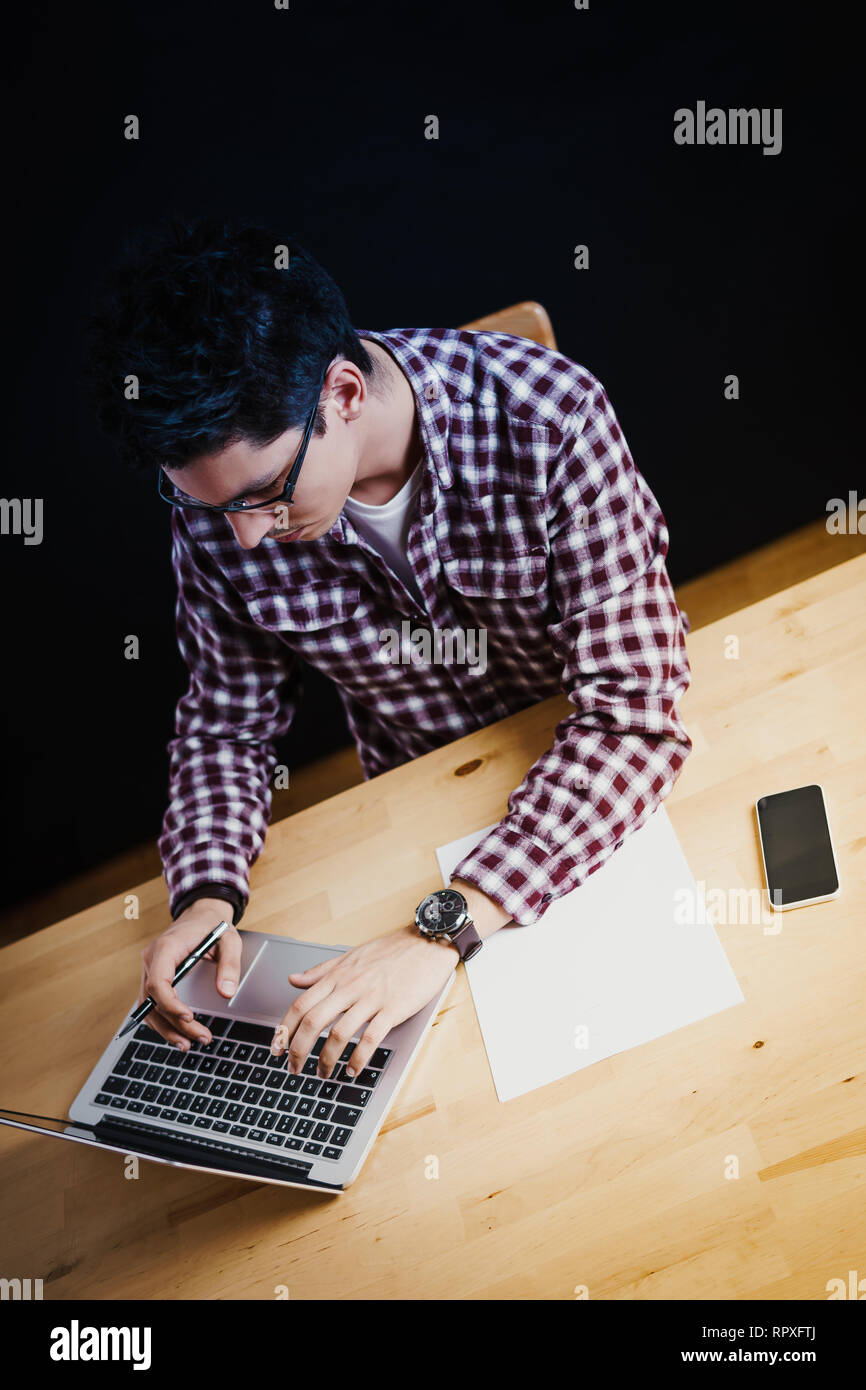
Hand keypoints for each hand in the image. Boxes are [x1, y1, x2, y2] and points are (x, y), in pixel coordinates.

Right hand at [136, 899, 242, 1048]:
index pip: (158, 982)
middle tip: (202, 1037)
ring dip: (166, 1029)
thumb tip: (226, 993)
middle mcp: (151, 960)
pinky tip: (178, 1034)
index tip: (189, 1018)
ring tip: (188, 1044)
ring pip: (148, 1007)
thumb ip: (230, 965)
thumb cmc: (212, 925)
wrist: (200, 914)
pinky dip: (163, 1021)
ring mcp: (149, 970)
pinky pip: (152, 1004)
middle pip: (153, 1001)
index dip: (170, 1004)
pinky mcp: (154, 978)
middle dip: (175, 1024)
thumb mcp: (229, 940)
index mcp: (166, 948)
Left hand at [270, 925, 458, 1079]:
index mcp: (338, 976)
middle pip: (313, 1021)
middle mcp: (350, 987)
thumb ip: (321, 971)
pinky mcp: (393, 1009)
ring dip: (326, 1060)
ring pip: (339, 1034)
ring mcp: (371, 999)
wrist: (427, 942)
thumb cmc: (391, 950)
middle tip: (293, 1068)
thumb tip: (293, 979)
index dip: (285, 1028)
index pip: (301, 1004)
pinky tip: (353, 1071)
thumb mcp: (351, 956)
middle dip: (298, 1049)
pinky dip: (358, 1059)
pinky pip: (370, 1039)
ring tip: (323, 1074)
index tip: (277, 1047)